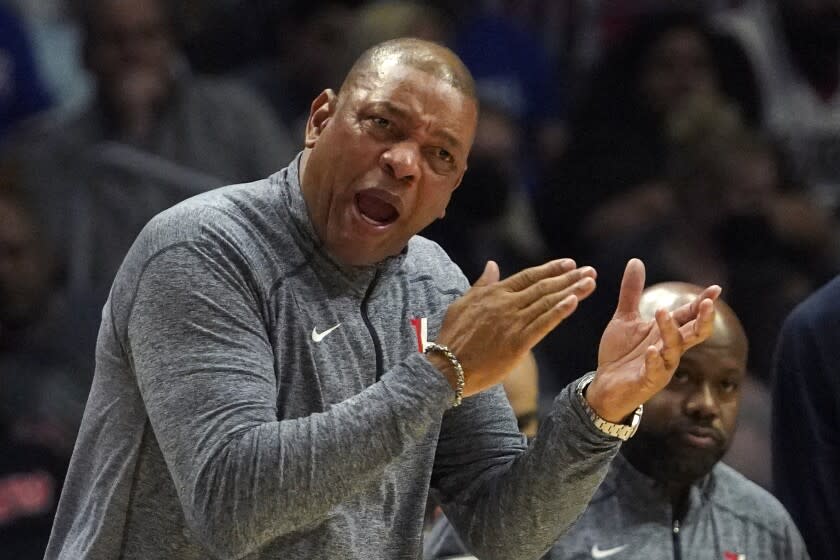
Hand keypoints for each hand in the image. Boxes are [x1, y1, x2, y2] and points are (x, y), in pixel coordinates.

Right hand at [434, 259, 596, 396]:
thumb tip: (492, 265)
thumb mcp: (462, 304)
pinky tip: (574, 302)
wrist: (446, 367)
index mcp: (493, 294)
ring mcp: (512, 323)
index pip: (527, 277)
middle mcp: (505, 305)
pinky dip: (559, 312)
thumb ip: (481, 285)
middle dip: (568, 278)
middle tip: (589, 270)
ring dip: (571, 291)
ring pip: (547, 303)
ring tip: (590, 282)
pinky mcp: (517, 343)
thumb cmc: (452, 338)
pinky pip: (543, 324)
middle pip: (543, 287)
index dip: (550, 269)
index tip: (569, 263)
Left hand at [586, 259, 718, 421]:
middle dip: (703, 320)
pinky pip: (655, 372)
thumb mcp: (625, 318)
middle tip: (707, 303)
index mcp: (665, 333)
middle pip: (693, 334)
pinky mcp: (647, 382)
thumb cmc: (620, 353)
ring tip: (662, 313)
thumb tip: (636, 261)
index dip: (702, 304)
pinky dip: (654, 361)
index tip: (715, 289)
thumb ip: (631, 292)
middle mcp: (668, 349)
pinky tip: (650, 350)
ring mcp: (661, 366)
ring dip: (671, 332)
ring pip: (674, 350)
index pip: (689, 316)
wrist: (604, 384)